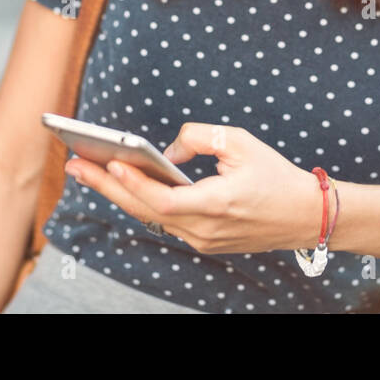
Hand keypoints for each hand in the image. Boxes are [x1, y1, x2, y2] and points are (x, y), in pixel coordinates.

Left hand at [63, 123, 326, 254]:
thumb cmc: (275, 174)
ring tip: (88, 169)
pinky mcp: (204, 242)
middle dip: (106, 186)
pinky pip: (165, 221)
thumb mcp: (240, 141)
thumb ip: (198, 137)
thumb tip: (166, 152)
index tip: (109, 163)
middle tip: (74, 164)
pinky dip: (141, 201)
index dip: (135, 184)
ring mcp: (203, 240)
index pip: (164, 200)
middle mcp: (205, 229)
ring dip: (119, 193)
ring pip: (151, 217)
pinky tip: (122, 183)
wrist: (306, 215)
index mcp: (218, 205)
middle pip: (145, 210)